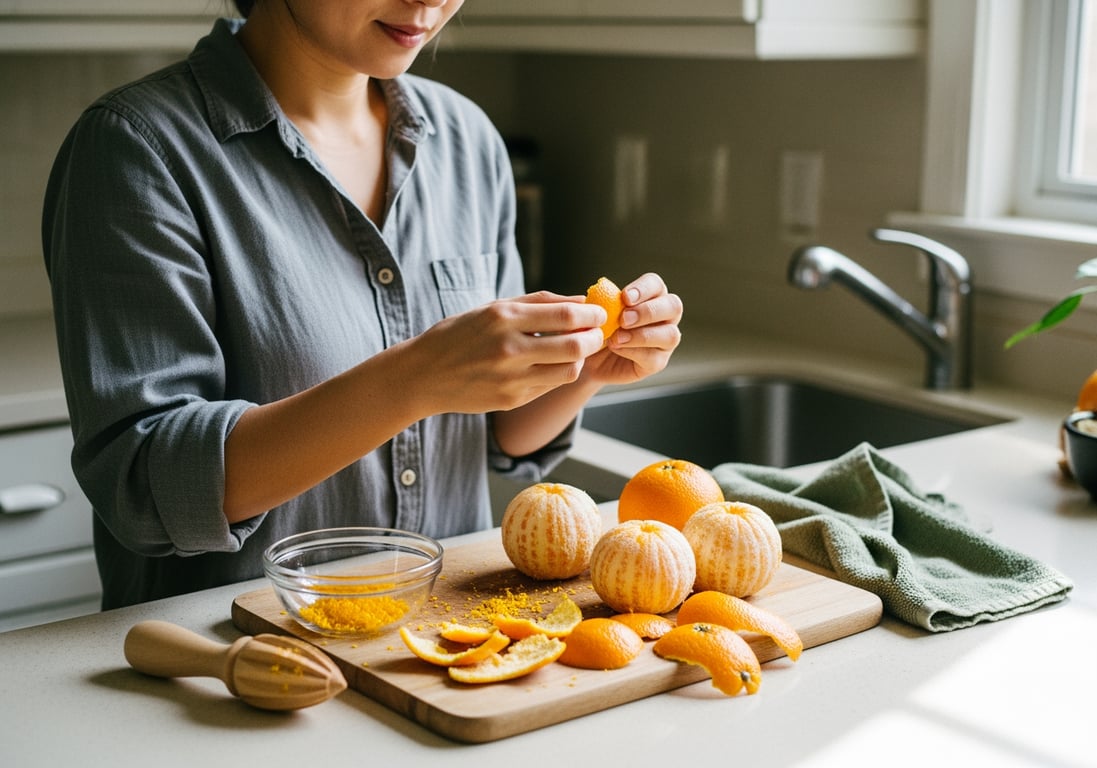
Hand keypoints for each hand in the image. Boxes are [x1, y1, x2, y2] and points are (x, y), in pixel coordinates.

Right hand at [409, 291, 606, 414]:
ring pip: (568, 371)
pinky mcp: (511, 399)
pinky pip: (549, 386)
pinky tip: (551, 364)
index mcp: (504, 317)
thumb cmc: (460, 334)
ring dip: (580, 359)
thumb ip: (538, 303)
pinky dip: (557, 373)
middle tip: (597, 333)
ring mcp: (511, 378)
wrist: (423, 375)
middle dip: (595, 338)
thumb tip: (580, 300)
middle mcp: (509, 348)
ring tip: (576, 349)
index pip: (566, 316)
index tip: (600, 313)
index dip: (592, 315)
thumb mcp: (493, 308)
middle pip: (575, 346)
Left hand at [581, 272, 682, 386]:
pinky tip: (617, 348)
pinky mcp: (658, 362)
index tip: (624, 297)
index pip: (656, 284)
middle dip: (648, 312)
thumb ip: (601, 302)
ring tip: (617, 338)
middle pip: (673, 306)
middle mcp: (665, 316)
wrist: (588, 357)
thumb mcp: (595, 313)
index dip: (643, 289)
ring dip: (642, 335)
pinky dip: (634, 351)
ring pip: (670, 334)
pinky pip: (654, 357)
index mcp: (651, 296)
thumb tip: (596, 294)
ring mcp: (665, 340)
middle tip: (623, 319)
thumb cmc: (596, 328)